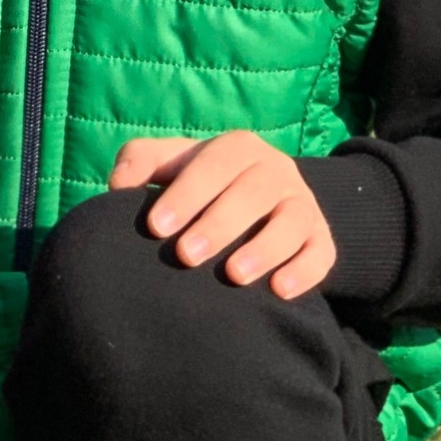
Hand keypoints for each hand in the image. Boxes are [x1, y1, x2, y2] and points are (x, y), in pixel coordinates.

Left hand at [107, 131, 336, 298]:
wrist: (262, 201)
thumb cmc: (202, 183)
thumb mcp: (172, 163)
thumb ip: (141, 162)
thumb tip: (118, 184)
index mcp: (237, 148)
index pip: (213, 164)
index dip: (186, 194)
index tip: (156, 227)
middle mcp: (276, 170)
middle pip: (253, 192)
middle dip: (219, 224)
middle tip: (186, 256)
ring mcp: (303, 204)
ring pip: (292, 221)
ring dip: (263, 249)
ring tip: (233, 276)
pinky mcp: (321, 238)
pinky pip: (322, 252)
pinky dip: (305, 271)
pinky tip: (280, 292)